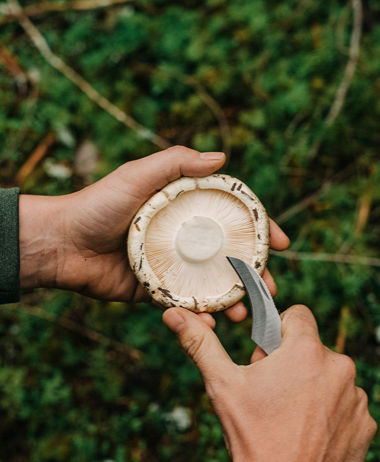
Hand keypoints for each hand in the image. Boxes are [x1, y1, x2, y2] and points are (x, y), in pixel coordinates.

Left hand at [19, 146, 288, 312]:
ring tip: (249, 310)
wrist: (61, 243)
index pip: (231, 218)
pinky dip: (202, 313)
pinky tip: (214, 323)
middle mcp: (181, 237)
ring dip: (234, 298)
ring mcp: (171, 265)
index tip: (282, 243)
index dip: (260, 229)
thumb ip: (176, 163)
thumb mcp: (137, 175)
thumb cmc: (98, 204)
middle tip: (272, 289)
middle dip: (255, 273)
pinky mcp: (155, 290)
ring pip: (212, 283)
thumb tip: (222, 157)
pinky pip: (185, 302)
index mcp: (183, 209)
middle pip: (228, 255)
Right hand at [163, 304, 376, 460]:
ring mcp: (355, 397)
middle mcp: (339, 367)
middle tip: (272, 387)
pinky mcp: (364, 421)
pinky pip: (345, 399)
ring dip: (311, 383)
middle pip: (311, 346)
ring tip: (290, 410)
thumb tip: (175, 315)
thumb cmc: (254, 437)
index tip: (267, 354)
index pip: (297, 315)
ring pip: (328, 372)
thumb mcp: (223, 385)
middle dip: (291, 359)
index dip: (278, 330)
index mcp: (306, 350)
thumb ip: (201, 344)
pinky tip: (309, 426)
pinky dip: (329, 407)